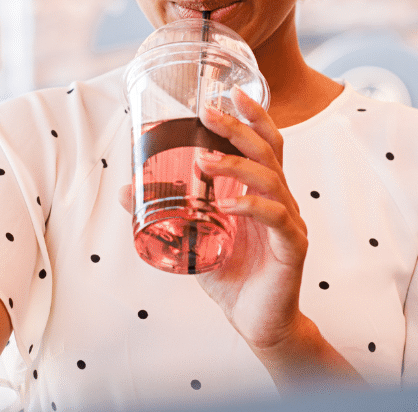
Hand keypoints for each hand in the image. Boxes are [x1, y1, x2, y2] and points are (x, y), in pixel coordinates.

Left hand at [191, 88, 309, 350]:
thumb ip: (168, 212)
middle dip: (238, 128)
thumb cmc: (233, 278)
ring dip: (236, 164)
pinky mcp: (292, 246)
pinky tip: (228, 204)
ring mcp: (289, 222)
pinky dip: (251, 206)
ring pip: (270, 178)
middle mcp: (280, 200)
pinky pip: (275, 217)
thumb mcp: (193, 239)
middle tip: (209, 114)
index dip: (252, 116)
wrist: (259, 324)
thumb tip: (126, 190)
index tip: (230, 93)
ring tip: (205, 159)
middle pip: (268, 151)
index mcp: (263, 192)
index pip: (265, 144)